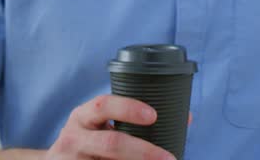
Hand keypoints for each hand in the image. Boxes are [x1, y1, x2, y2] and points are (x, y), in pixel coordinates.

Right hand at [45, 95, 176, 159]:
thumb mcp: (99, 125)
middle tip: (169, 158)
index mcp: (82, 116)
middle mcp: (74, 137)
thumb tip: (186, 118)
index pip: (103, 105)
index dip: (128, 108)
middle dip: (143, 151)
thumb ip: (130, 121)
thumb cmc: (88, 140)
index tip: (153, 115)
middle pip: (111, 143)